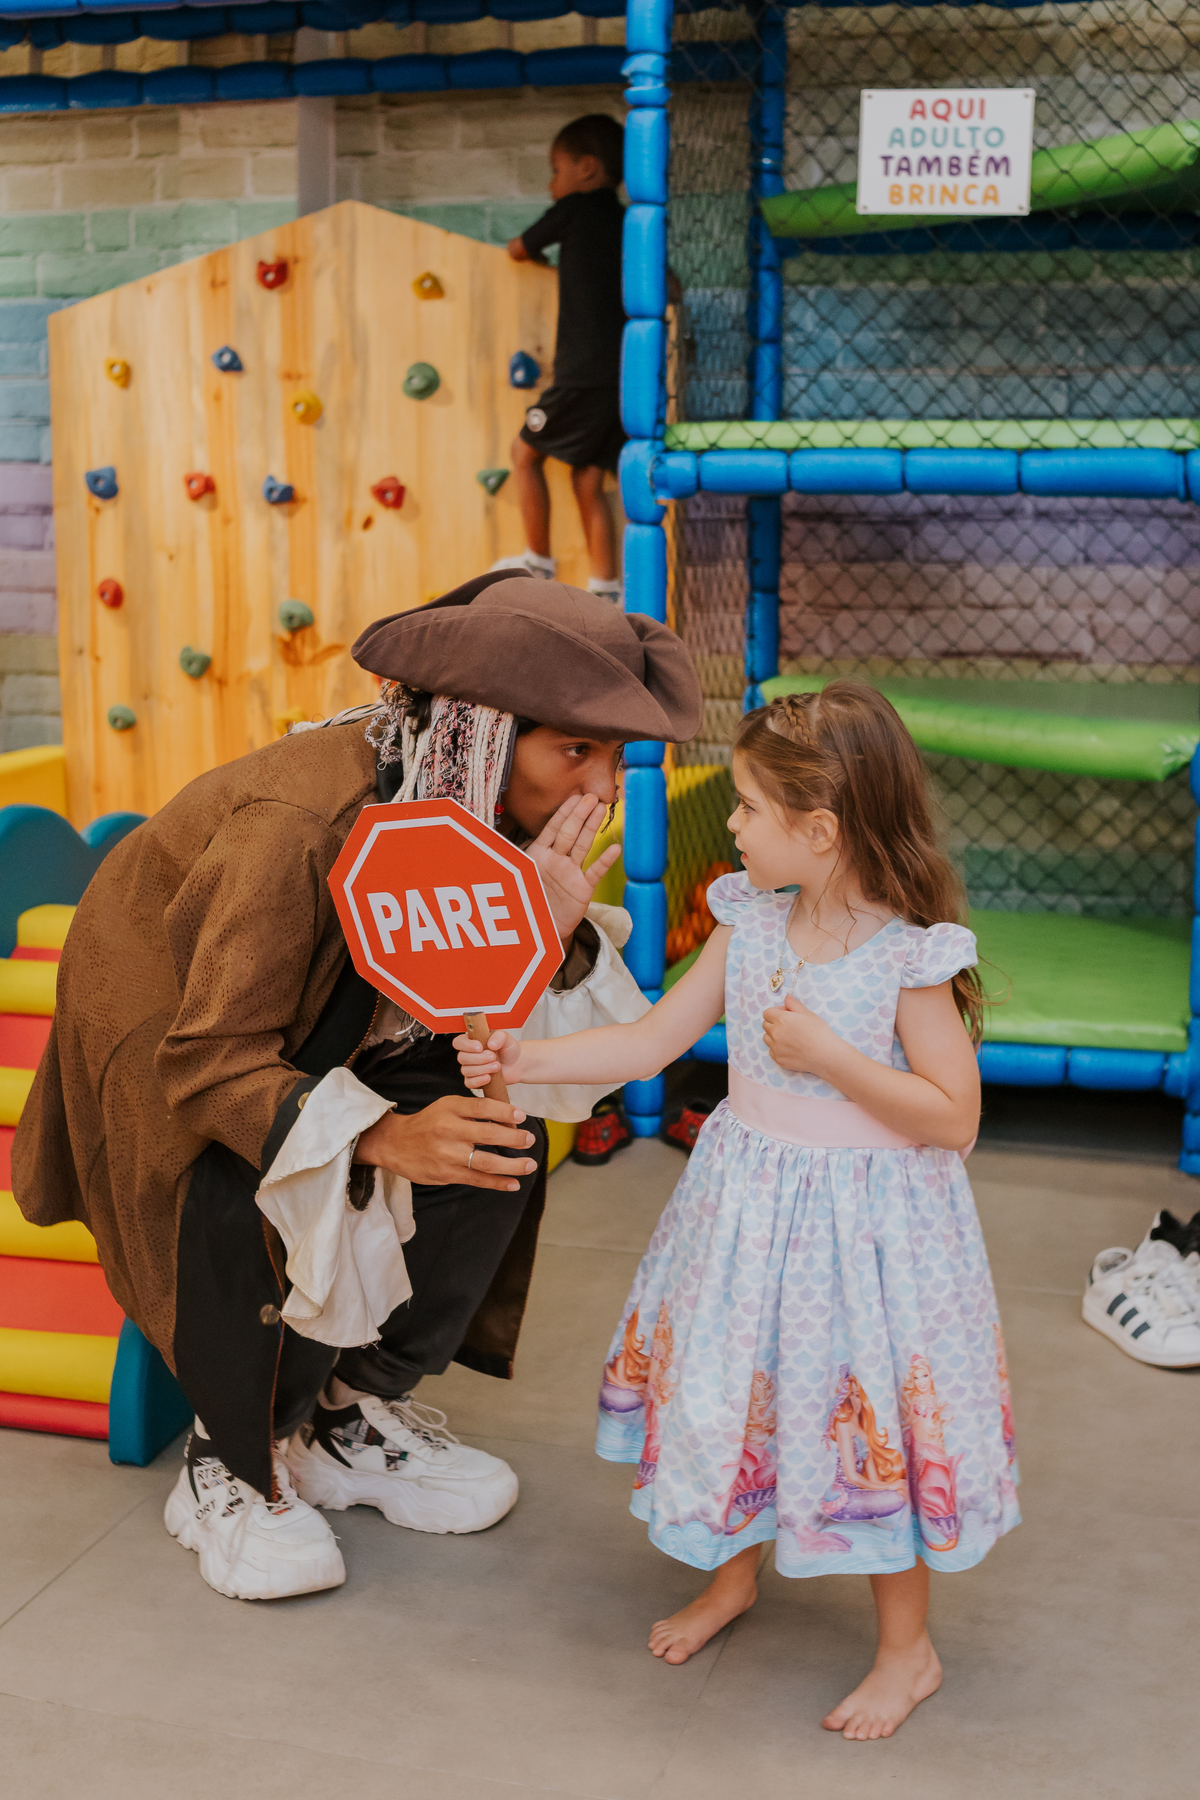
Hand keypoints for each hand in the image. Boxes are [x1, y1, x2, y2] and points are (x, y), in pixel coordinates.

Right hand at [352, 1096, 537, 1192]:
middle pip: (488, 1134)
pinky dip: (497, 1183)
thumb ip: (472, 1110)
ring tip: (529, 1165)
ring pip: (485, 1161)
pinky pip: (477, 1180)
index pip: (482, 1108)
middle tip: (530, 1140)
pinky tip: (513, 1183)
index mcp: (450, 1108)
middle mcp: (448, 1130)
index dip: (504, 1112)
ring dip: (512, 1165)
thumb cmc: (429, 1123)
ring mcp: (447, 1154)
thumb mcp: (447, 1106)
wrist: (396, 1144)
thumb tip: (509, 1118)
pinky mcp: (446, 1174)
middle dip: (514, 1139)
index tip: (522, 1116)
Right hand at [454, 1028, 522, 1090]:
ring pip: (466, 1071)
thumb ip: (499, 1036)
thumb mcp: (507, 1038)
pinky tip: (488, 1078)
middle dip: (479, 1058)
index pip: (458, 1042)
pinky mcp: (475, 1080)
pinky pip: (469, 1083)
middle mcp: (469, 1054)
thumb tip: (491, 1044)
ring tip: (497, 1066)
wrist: (517, 1063)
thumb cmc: (509, 1049)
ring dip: (482, 1069)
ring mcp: (471, 1068)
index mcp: (472, 1041)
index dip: (466, 1045)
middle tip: (493, 1057)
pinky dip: (478, 1081)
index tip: (480, 1047)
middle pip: (462, 1058)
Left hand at [525, 794, 620, 946]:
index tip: (574, 796)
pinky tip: (615, 849)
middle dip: (579, 814)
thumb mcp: (515, 879)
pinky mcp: (582, 889)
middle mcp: (556, 860)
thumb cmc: (528, 901)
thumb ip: (510, 864)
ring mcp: (570, 872)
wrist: (540, 929)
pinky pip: (595, 872)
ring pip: (583, 846)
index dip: (563, 813)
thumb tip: (489, 845)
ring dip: (592, 827)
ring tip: (601, 809)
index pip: (552, 828)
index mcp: (538, 854)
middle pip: (569, 833)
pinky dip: (604, 861)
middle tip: (591, 796)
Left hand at [763, 993, 839, 1076]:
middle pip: (765, 1025)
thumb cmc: (819, 1032)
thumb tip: (786, 998)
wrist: (825, 1054)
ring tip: (789, 1038)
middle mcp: (775, 1033)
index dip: (777, 1012)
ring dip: (774, 1036)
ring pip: (767, 1038)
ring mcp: (775, 1047)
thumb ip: (794, 1004)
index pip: (767, 1013)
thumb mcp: (808, 1014)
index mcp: (781, 1019)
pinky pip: (772, 1051)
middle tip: (789, 1026)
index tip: (787, 1015)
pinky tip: (791, 1048)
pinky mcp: (778, 1059)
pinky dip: (778, 1048)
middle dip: (774, 1023)